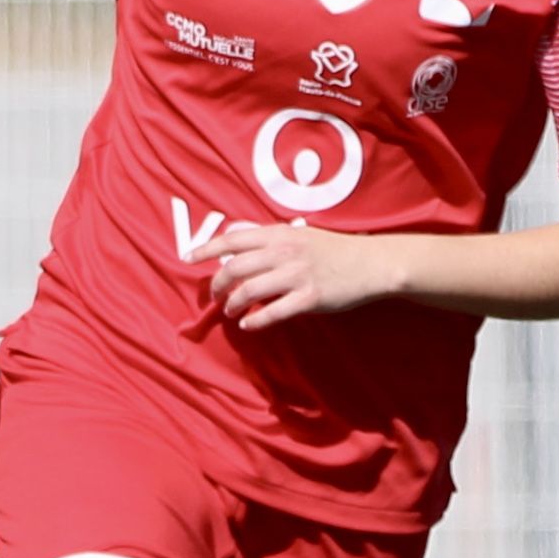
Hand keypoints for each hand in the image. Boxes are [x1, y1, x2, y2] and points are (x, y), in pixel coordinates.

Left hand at [207, 221, 400, 331]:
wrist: (370, 263)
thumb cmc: (333, 250)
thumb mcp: (300, 233)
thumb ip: (269, 238)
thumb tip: (236, 240)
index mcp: (279, 234)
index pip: (232, 239)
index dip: (205, 249)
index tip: (187, 259)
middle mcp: (284, 252)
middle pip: (235, 268)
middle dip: (218, 285)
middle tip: (214, 296)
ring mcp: (297, 275)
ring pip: (249, 291)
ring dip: (233, 304)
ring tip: (230, 311)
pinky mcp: (309, 298)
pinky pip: (273, 312)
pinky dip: (255, 320)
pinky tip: (248, 324)